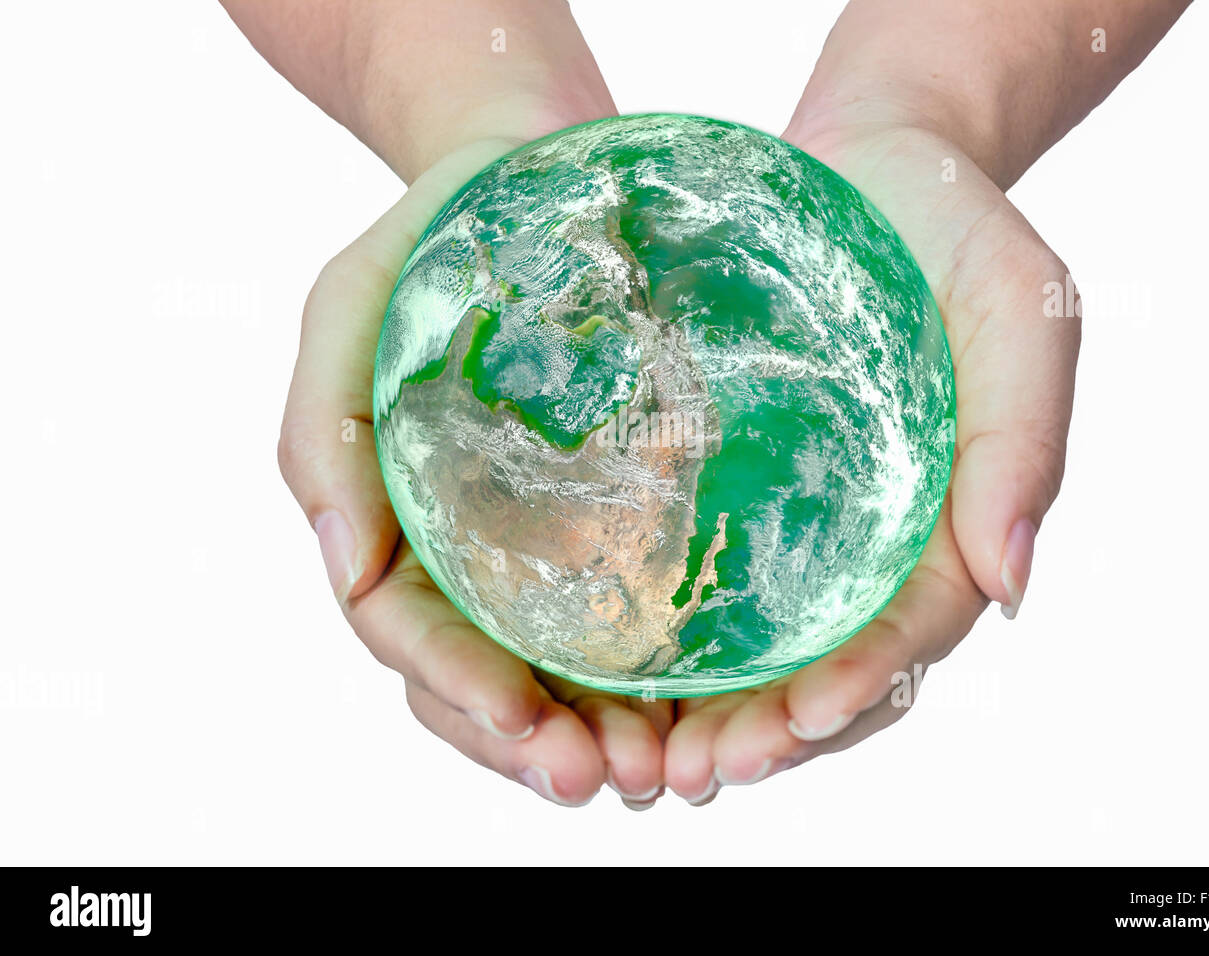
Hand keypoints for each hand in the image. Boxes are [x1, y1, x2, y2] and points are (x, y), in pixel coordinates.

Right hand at [278, 140, 673, 807]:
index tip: (526, 726)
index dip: (461, 691)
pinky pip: (625, 619)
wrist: (534, 179)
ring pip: (554, 673)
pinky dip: (652, 680)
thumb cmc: (433, 240)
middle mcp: (462, 548)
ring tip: (663, 773)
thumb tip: (339, 561)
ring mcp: (537, 542)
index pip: (412, 634)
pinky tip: (697, 711)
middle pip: (482, 681)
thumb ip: (322, 429)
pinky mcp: (610, 521)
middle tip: (610, 783)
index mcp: (390, 517)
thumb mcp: (349, 307)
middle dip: (534, 745)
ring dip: (600, 737)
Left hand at [662, 115, 1080, 805]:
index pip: (907, 631)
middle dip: (770, 732)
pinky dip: (665, 638)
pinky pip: (700, 574)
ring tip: (642, 761)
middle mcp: (870, 537)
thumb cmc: (953, 233)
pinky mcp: (733, 479)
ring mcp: (799, 514)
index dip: (858, 686)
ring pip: (759, 646)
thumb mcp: (1017, 315)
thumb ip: (1023, 443)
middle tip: (697, 773)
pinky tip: (606, 673)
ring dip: (708, 714)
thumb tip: (1012, 586)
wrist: (868, 161)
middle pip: (827, 665)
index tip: (800, 723)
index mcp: (946, 518)